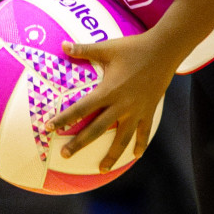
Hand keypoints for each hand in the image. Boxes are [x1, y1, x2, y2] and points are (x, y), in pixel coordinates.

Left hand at [48, 32, 179, 171]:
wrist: (164, 51)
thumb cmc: (133, 48)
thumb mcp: (106, 48)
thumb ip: (84, 49)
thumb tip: (63, 44)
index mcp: (107, 91)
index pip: (81, 108)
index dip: (64, 118)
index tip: (49, 127)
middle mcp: (120, 105)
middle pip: (96, 130)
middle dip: (79, 144)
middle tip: (65, 155)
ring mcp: (136, 111)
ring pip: (121, 139)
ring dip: (111, 156)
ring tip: (101, 169)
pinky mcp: (149, 111)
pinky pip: (143, 133)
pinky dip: (139, 145)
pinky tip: (135, 156)